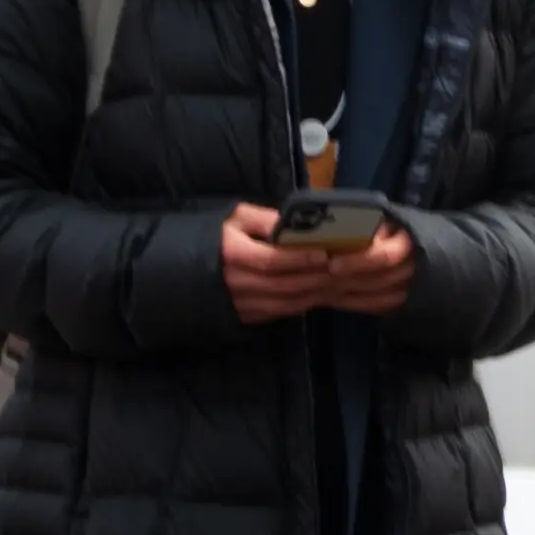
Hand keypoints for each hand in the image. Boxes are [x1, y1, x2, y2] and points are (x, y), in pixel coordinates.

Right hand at [217, 204, 421, 324]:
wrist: (188, 272)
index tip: (323, 254)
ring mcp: (244, 304)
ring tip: (341, 281)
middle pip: (284, 284)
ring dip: (316, 293)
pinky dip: (305, 303)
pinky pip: (283, 312)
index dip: (298, 259)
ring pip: (287, 302)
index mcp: (232, 254)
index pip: (269, 260)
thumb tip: (296, 221)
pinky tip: (323, 293)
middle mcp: (237, 283)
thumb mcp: (236, 218)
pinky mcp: (250, 316)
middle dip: (317, 278)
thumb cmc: (219, 238)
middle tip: (345, 269)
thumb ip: (265, 218)